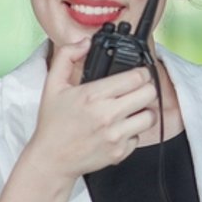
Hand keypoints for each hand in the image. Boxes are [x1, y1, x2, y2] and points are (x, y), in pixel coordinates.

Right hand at [24, 39, 160, 181]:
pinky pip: (139, 137)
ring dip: (143, 111)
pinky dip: (133, 133)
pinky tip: (119, 129)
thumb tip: (84, 42)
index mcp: (93, 95)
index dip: (141, 72)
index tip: (137, 74)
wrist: (51, 159)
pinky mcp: (120, 152)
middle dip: (146, 89)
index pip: (136, 77)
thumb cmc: (53, 123)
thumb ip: (66, 56)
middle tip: (137, 91)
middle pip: (149, 93)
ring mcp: (115, 135)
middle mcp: (107, 115)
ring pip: (150, 116)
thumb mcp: (53, 84)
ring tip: (132, 110)